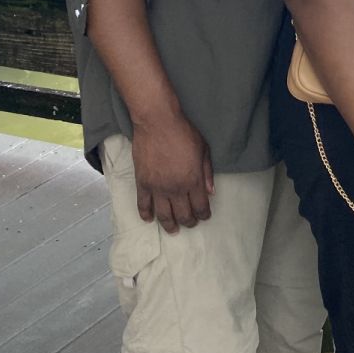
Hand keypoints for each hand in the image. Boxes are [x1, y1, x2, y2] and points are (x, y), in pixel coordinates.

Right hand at [131, 111, 214, 232]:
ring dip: (169, 225)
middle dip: (189, 222)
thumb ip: (207, 172)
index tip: (204, 217)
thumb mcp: (204, 149)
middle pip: (183, 214)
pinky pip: (143, 204)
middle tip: (190, 224)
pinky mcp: (142, 183)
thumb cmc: (184, 133)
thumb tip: (211, 192)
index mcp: (193, 180)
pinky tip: (149, 220)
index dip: (203, 215)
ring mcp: (157, 187)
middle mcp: (175, 188)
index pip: (200, 206)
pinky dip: (146, 214)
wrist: (158, 123)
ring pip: (163, 214)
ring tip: (173, 229)